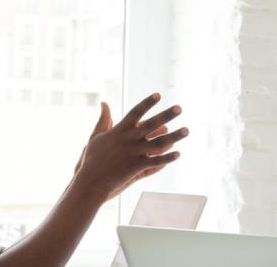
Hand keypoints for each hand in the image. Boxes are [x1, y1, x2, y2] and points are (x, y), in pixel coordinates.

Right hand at [73, 93, 188, 200]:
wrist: (90, 181)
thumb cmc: (91, 159)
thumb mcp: (96, 136)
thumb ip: (103, 119)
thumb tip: (104, 102)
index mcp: (119, 130)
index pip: (136, 112)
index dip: (147, 103)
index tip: (158, 95)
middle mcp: (129, 139)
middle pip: (152, 124)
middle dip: (167, 114)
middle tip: (180, 108)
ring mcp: (134, 153)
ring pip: (159, 143)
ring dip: (175, 136)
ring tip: (187, 130)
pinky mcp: (137, 167)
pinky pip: (156, 161)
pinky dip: (167, 158)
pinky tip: (178, 153)